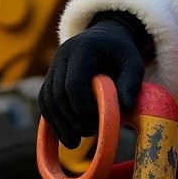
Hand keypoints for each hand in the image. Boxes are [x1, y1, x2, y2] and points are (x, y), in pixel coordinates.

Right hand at [38, 11, 150, 147]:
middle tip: (88, 134)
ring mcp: (52, 67)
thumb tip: (125, 108)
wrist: (105, 36)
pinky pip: (44, 102)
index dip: (81, 108)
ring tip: (74, 143)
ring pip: (46, 100)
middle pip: (57, 94)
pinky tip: (65, 135)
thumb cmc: (121, 52)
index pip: (73, 83)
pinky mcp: (49, 78)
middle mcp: (62, 56)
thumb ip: (131, 82)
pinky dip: (53, 120)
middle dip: (70, 119)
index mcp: (82, 50)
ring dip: (58, 124)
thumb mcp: (133, 62)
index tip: (94, 125)